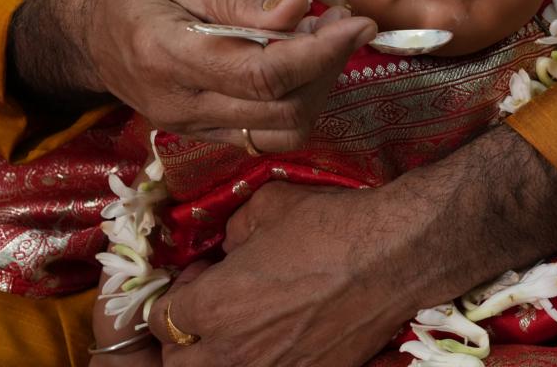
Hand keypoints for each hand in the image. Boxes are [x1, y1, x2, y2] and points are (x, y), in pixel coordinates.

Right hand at [10, 0, 375, 149]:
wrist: (90, 41)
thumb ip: (240, 1)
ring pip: (283, 131)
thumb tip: (300, 8)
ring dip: (319, 90)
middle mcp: (185, 104)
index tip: (357, 22)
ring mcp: (196, 128)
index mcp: (171, 55)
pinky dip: (298, 104)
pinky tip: (302, 67)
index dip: (321, 51)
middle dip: (328, 67)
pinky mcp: (207, 137)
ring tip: (324, 43)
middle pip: (283, 108)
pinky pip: (267, 136)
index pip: (264, 72)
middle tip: (342, 25)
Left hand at [147, 126, 556, 365]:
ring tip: (240, 330)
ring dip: (216, 356)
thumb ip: (230, 231)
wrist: (396, 255)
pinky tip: (280, 340)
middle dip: (184, 336)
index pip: (159, 320)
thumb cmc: (330, 223)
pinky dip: (261, 361)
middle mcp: (231, 354)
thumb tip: (224, 248)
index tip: (201, 276)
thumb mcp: (265, 206)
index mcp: (211, 307)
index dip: (177, 296)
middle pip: (177, 364)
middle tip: (212, 308)